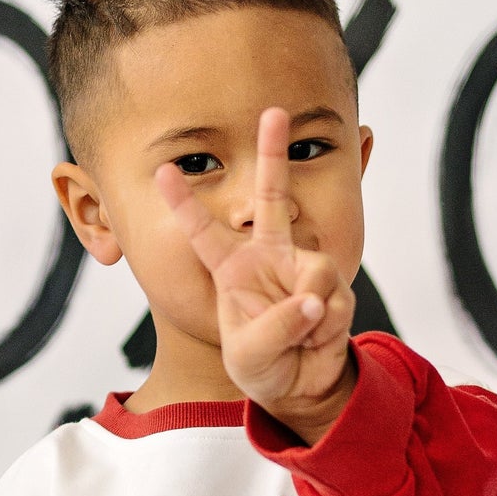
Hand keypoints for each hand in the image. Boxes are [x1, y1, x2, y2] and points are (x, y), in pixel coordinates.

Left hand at [154, 107, 355, 439]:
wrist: (301, 385)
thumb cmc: (262, 365)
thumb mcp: (251, 356)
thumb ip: (277, 327)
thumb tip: (314, 300)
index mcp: (232, 268)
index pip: (203, 232)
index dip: (183, 203)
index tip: (161, 171)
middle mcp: (269, 257)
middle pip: (271, 196)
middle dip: (273, 152)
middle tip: (273, 111)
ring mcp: (302, 268)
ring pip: (315, 273)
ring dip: (309, 314)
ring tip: (300, 338)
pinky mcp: (334, 286)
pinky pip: (334, 299)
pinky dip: (327, 328)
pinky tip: (318, 340)